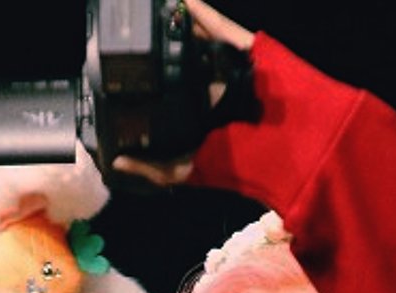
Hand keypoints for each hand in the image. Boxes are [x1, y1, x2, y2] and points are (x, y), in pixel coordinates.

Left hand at [114, 1, 255, 185]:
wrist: (279, 148)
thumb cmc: (236, 163)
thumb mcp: (184, 171)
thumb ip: (152, 166)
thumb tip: (116, 161)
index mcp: (199, 113)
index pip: (170, 91)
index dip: (149, 81)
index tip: (124, 74)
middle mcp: (213, 86)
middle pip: (182, 59)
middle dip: (161, 47)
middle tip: (132, 37)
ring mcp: (229, 65)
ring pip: (198, 39)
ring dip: (177, 23)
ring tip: (149, 13)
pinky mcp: (243, 48)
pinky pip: (218, 24)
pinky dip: (198, 10)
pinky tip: (180, 1)